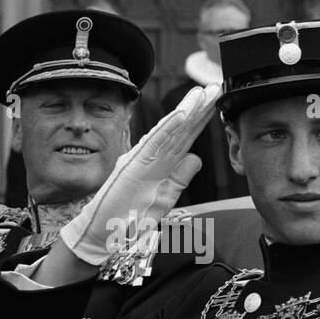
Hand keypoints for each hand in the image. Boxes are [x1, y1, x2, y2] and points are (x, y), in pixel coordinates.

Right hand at [60, 85, 220, 264]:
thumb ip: (180, 178)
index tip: (215, 102)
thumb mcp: (164, 197)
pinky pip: (154, 143)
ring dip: (186, 111)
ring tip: (200, 94)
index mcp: (161, 163)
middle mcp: (152, 157)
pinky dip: (168, 128)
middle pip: (180, 129)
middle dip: (198, 108)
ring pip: (169, 131)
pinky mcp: (135, 165)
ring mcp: (143, 159)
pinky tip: (181, 114)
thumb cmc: (131, 217)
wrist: (104, 232)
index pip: (185, 138)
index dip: (201, 120)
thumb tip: (197, 158)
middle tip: (214, 86)